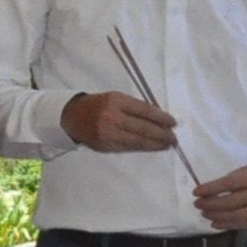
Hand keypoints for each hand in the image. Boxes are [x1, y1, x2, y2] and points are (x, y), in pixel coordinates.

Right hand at [61, 89, 177, 152]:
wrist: (72, 117)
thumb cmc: (99, 105)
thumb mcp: (115, 98)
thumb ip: (135, 106)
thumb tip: (159, 118)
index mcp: (115, 101)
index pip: (144, 110)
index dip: (161, 118)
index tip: (173, 123)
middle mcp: (111, 117)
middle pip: (143, 128)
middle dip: (161, 134)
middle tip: (174, 138)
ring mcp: (108, 134)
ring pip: (137, 141)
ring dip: (155, 144)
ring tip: (167, 145)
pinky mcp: (105, 146)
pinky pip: (129, 148)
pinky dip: (143, 148)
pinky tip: (152, 147)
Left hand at [195, 161, 246, 230]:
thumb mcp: (242, 173)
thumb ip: (226, 183)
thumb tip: (203, 195)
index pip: (228, 184)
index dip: (210, 189)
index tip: (195, 192)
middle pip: (230, 202)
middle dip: (210, 204)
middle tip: (197, 204)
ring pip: (234, 216)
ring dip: (215, 216)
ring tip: (204, 213)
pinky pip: (240, 225)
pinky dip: (225, 225)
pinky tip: (214, 222)